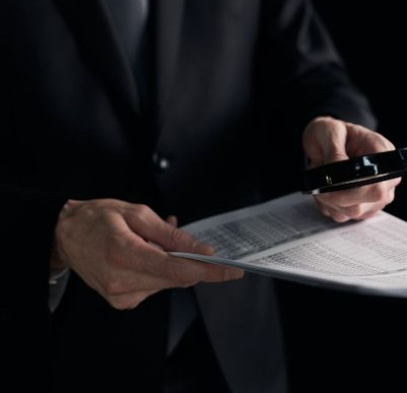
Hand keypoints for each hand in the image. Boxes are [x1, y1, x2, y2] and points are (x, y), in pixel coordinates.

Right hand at [54, 199, 242, 309]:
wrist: (64, 235)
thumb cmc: (97, 219)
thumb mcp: (137, 214)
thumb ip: (171, 235)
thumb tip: (201, 251)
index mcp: (124, 254)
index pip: (177, 270)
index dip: (209, 271)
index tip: (232, 271)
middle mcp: (121, 281)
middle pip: (176, 279)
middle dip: (189, 261)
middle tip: (182, 239)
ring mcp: (120, 295)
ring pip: (167, 283)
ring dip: (171, 263)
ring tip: (152, 242)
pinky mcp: (121, 301)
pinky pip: (154, 287)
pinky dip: (158, 271)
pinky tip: (146, 254)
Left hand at [303, 116, 399, 221]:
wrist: (327, 139)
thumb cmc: (332, 131)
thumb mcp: (329, 131)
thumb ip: (334, 151)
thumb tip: (337, 173)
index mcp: (382, 154)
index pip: (377, 187)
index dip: (354, 193)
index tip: (329, 188)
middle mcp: (385, 177)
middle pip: (367, 204)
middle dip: (337, 198)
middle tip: (320, 184)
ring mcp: (376, 194)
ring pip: (354, 213)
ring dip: (331, 202)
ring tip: (322, 182)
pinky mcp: (364, 205)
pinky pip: (345, 216)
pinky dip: (330, 206)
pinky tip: (325, 190)